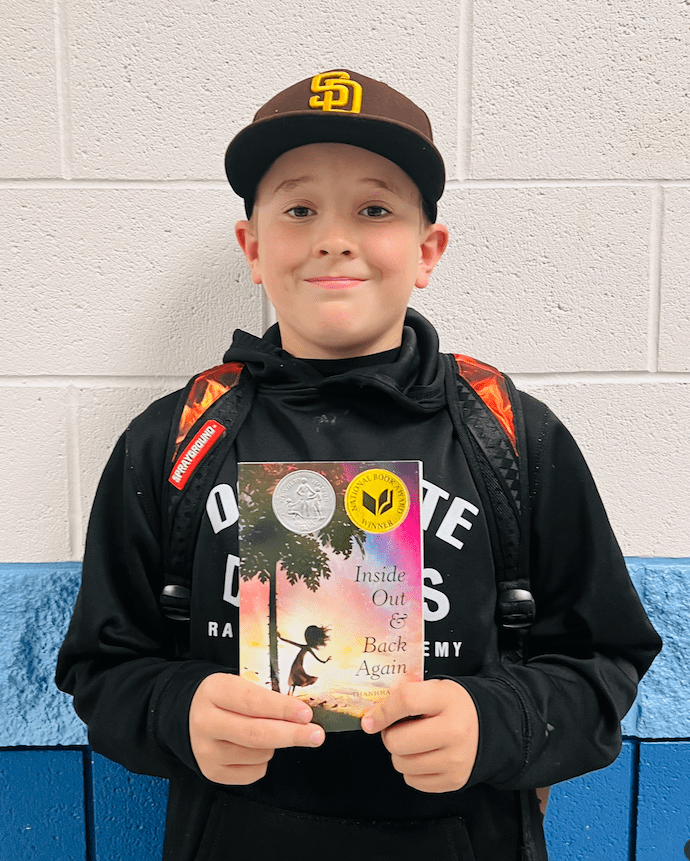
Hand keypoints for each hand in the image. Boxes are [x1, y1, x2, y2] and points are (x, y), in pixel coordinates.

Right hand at [189, 673, 325, 784]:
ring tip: (268, 731)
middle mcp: (206, 722)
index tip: (306, 714)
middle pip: (256, 734)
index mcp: (214, 691)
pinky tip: (255, 748)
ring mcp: (207, 750)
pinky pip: (253, 773)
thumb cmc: (223, 697)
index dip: (282, 709)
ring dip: (275, 745)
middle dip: (292, 735)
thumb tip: (302, 713)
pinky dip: (263, 761)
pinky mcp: (211, 772)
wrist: (188, 714)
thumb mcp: (238, 683)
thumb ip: (265, 696)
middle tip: (316, 735)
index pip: (253, 702)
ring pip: (258, 754)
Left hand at [361, 679, 478, 792]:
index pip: (406, 701)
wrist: (489, 727)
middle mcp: (454, 730)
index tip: (370, 719)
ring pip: (402, 763)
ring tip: (414, 742)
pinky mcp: (454, 780)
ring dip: (400, 754)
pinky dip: (412, 770)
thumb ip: (406, 694)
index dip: (382, 711)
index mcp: (447, 699)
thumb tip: (373, 715)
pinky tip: (424, 756)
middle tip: (399, 730)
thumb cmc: (454, 706)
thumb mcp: (435, 689)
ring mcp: (456, 759)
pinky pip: (413, 781)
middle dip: (390, 736)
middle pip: (398, 741)